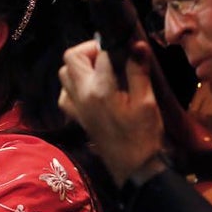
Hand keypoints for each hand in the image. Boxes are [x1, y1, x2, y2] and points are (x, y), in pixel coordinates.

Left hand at [57, 38, 165, 184]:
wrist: (132, 167)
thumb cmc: (143, 134)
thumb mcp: (147, 101)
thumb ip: (138, 71)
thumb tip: (136, 45)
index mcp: (100, 88)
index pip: (100, 53)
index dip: (114, 45)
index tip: (127, 48)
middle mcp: (82, 94)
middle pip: (71, 57)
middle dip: (89, 50)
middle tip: (110, 55)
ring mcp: (75, 106)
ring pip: (64, 73)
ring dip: (80, 66)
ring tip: (101, 70)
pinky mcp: (75, 116)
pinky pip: (64, 93)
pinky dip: (73, 85)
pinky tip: (91, 88)